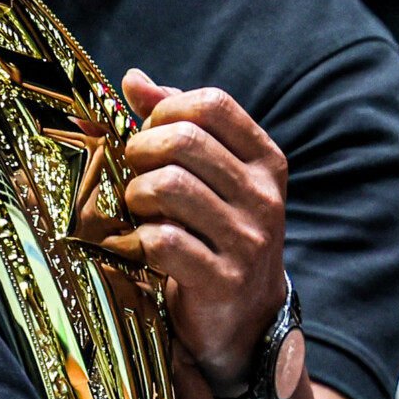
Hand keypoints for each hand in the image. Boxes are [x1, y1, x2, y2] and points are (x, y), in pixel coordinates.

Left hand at [120, 70, 288, 389]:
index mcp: (265, 161)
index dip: (167, 110)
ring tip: (138, 208)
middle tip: (133, 171)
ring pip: (170, 186)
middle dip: (142, 151)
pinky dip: (139, 239)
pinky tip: (143, 244)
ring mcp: (248, 240)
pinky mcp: (223, 281)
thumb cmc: (217, 233)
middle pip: (185, 141)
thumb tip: (134, 78)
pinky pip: (162, 240)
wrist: (246, 319)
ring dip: (137, 194)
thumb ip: (177, 125)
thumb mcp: (213, 176)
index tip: (149, 132)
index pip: (213, 105)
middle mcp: (264, 196)